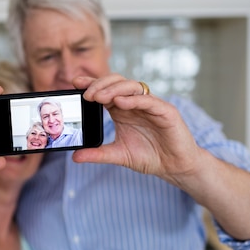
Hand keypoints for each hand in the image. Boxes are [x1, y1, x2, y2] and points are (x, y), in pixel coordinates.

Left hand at [73, 74, 202, 184]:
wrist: (175, 167)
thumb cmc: (150, 157)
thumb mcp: (118, 155)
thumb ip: (97, 154)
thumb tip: (75, 157)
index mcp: (122, 110)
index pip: (105, 90)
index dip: (91, 83)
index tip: (75, 82)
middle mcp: (135, 103)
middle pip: (116, 83)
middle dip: (100, 85)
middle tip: (86, 95)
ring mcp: (151, 105)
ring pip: (132, 87)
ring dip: (113, 89)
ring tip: (98, 97)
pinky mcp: (166, 111)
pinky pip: (149, 100)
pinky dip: (134, 100)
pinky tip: (120, 102)